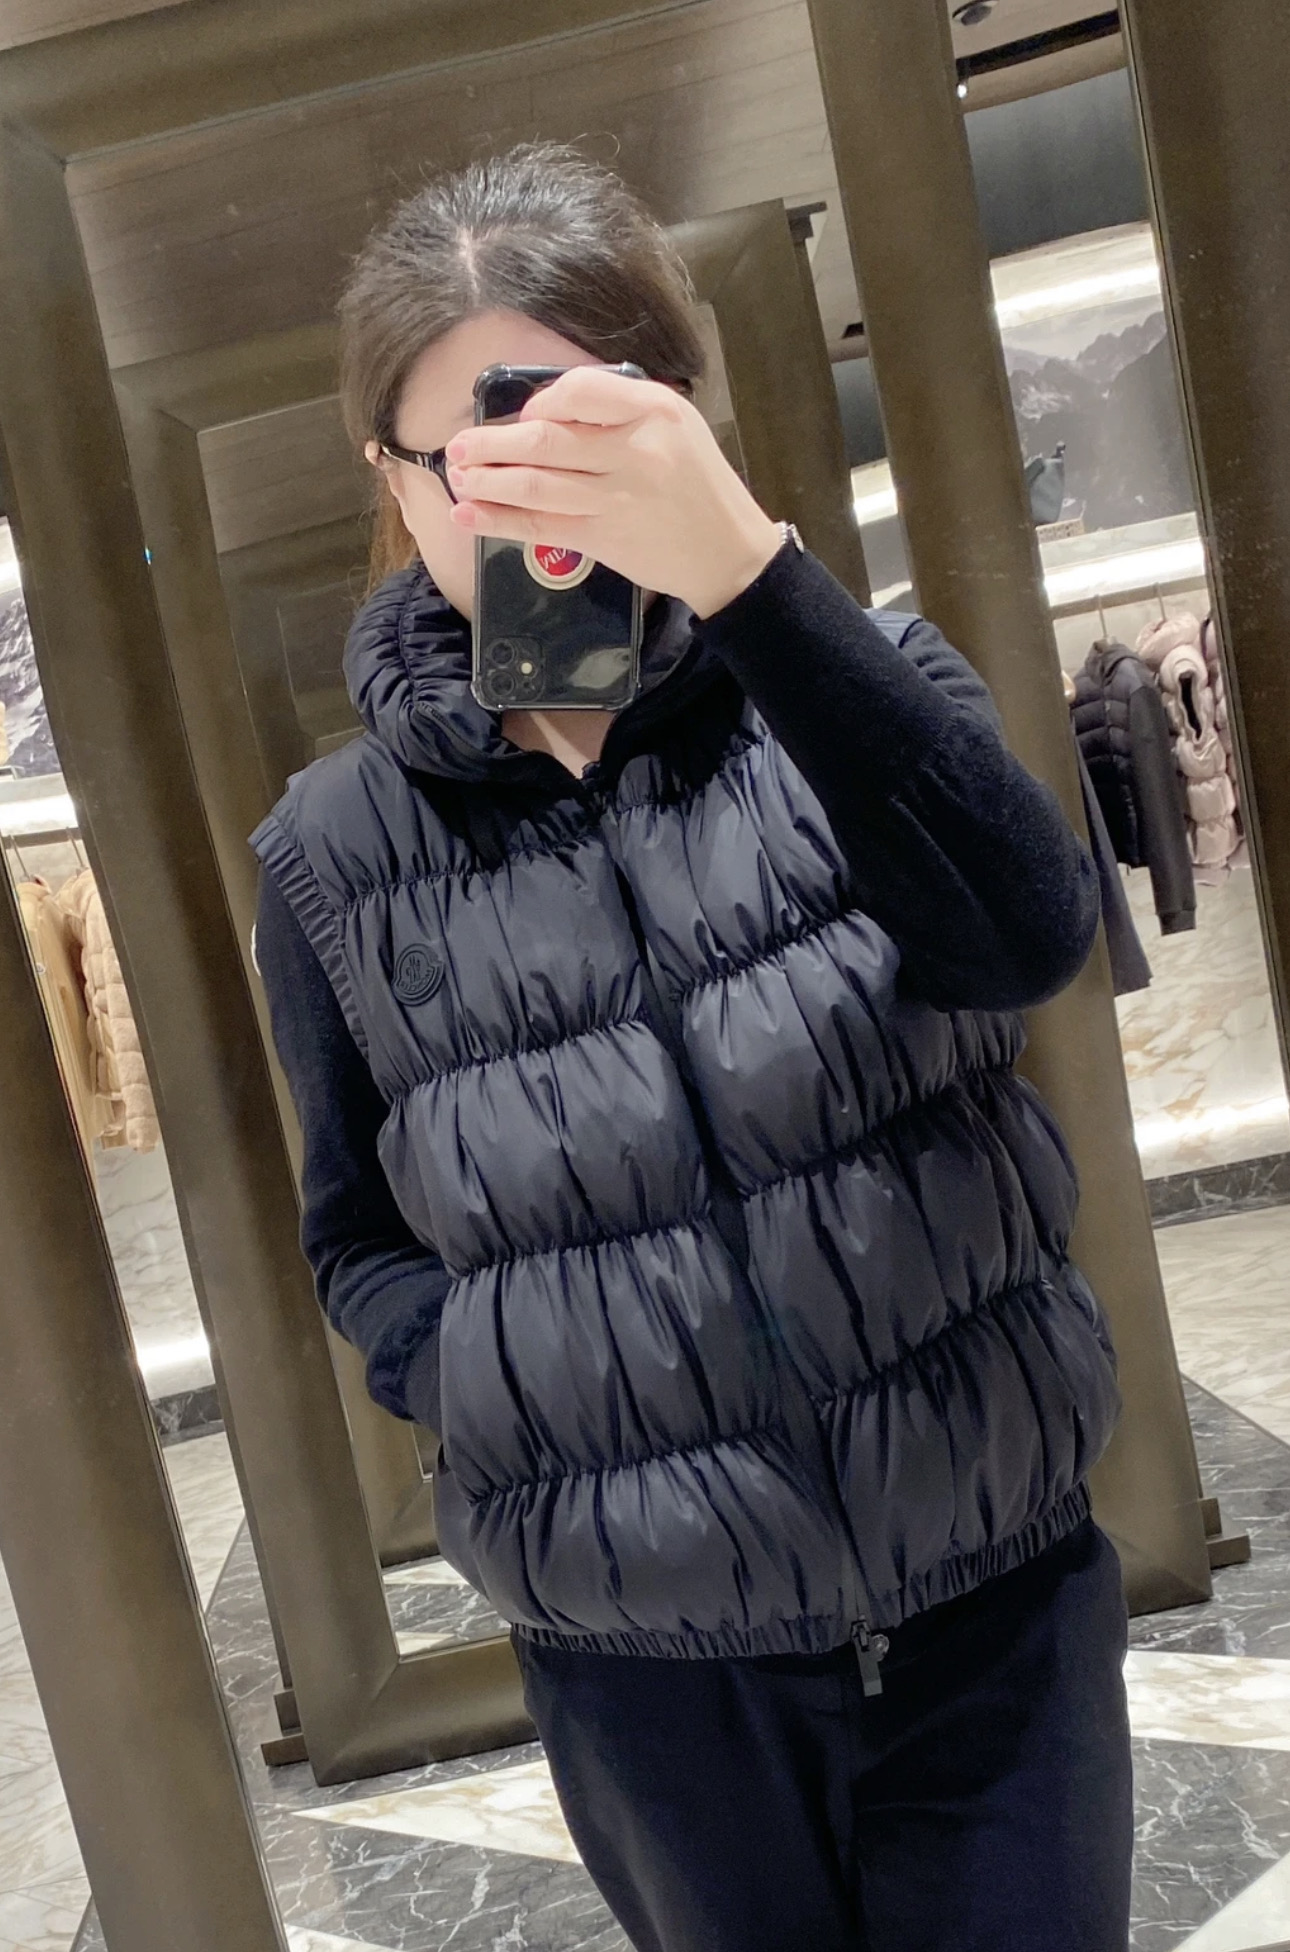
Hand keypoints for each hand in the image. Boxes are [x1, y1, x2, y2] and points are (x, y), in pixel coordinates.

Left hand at [443, 366, 783, 618]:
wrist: (728, 551)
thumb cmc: (697, 482)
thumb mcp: (675, 424)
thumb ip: (619, 409)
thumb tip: (547, 410)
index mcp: (652, 410)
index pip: (578, 391)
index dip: (538, 402)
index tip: (522, 415)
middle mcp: (633, 451)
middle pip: (544, 440)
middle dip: (490, 443)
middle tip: (458, 447)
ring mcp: (615, 498)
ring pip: (535, 483)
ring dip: (487, 480)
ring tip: (458, 477)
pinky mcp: (603, 539)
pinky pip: (539, 526)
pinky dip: (499, 520)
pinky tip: (471, 515)